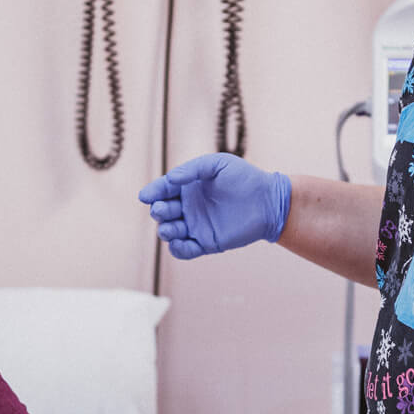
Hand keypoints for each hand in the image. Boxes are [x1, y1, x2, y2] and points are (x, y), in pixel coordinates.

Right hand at [138, 153, 290, 259]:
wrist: (268, 200)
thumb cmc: (244, 178)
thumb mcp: (217, 164)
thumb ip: (192, 169)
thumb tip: (170, 179)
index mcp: (188, 187)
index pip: (163, 190)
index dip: (153, 192)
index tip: (145, 196)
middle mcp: (188, 207)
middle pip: (163, 212)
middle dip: (158, 211)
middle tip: (161, 209)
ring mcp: (196, 225)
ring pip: (170, 232)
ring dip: (165, 230)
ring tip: (171, 227)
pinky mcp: (206, 242)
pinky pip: (185, 250)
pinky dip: (177, 249)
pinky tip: (178, 242)